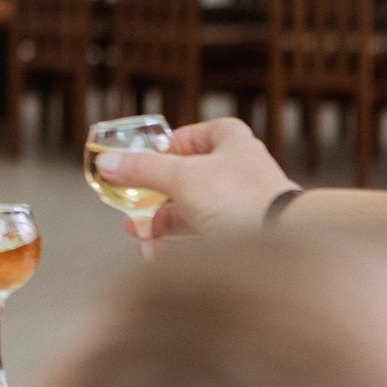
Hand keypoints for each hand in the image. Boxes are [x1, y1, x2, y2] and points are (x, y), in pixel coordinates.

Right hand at [95, 118, 297, 254]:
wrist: (280, 244)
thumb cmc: (240, 199)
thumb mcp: (180, 177)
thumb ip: (140, 169)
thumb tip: (106, 162)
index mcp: (233, 145)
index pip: (202, 133)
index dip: (174, 143)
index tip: (150, 157)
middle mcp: (239, 173)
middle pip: (187, 178)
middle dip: (153, 196)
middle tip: (131, 205)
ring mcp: (241, 206)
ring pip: (190, 211)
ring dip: (158, 224)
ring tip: (138, 236)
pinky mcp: (240, 236)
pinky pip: (200, 237)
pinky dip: (175, 245)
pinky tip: (155, 254)